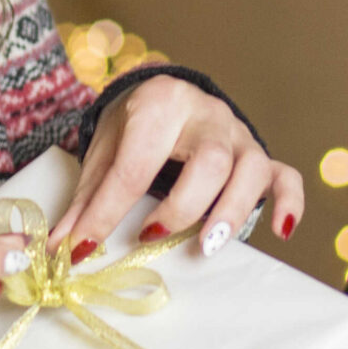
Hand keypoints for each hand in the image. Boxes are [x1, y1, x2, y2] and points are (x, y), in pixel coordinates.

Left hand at [56, 75, 305, 260]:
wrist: (165, 98)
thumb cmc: (133, 130)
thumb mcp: (103, 154)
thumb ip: (85, 201)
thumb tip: (59, 250)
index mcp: (159, 103)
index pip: (135, 164)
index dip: (108, 211)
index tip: (85, 248)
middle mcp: (206, 114)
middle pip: (209, 160)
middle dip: (183, 205)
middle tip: (152, 235)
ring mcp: (238, 135)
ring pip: (251, 168)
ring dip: (231, 210)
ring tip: (206, 245)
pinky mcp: (261, 155)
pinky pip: (286, 176)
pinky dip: (289, 204)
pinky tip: (280, 232)